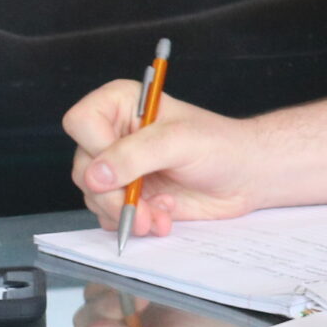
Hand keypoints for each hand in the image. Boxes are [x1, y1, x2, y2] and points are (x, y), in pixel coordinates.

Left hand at [64, 282, 248, 326]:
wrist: (237, 309)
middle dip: (98, 322)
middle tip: (126, 309)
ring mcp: (117, 321)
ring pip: (89, 310)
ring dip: (107, 302)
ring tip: (141, 296)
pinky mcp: (123, 294)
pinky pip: (100, 287)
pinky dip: (112, 283)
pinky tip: (139, 284)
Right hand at [65, 80, 266, 234]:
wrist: (245, 177)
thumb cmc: (221, 147)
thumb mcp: (181, 142)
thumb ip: (137, 155)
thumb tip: (96, 175)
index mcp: (122, 104)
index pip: (81, 122)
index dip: (96, 149)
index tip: (123, 170)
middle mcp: (113, 134)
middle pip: (83, 168)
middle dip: (114, 195)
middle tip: (143, 207)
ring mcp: (118, 168)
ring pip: (94, 197)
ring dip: (128, 213)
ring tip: (161, 214)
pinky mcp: (127, 195)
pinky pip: (109, 216)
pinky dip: (135, 222)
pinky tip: (163, 216)